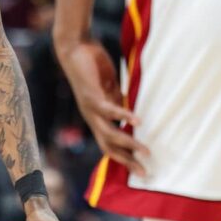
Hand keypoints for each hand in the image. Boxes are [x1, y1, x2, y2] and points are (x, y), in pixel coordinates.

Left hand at [57, 39, 149, 176]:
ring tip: (146, 150)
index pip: (109, 145)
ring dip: (128, 143)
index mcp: (96, 117)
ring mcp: (90, 109)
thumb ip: (118, 101)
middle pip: (108, 147)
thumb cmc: (93, 67)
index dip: (123, 158)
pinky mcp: (92, 96)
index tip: (140, 170)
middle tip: (144, 173)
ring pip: (109, 134)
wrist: (75, 48)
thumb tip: (131, 114)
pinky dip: (123, 116)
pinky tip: (138, 121)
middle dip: (126, 161)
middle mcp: (92, 117)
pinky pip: (109, 110)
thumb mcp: (109, 88)